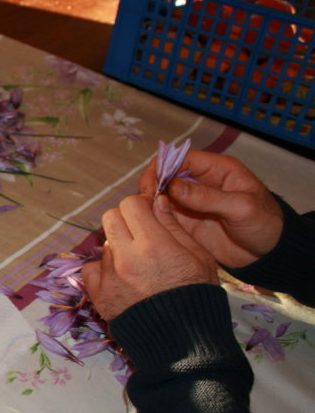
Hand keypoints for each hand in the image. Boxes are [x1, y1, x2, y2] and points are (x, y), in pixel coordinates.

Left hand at [82, 194, 218, 320]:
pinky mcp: (98, 294)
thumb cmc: (197, 296)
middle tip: (140, 233)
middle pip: (111, 217)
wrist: (183, 343)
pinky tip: (120, 277)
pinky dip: (103, 269)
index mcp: (154, 245)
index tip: (149, 214)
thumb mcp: (199, 256)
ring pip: (104, 243)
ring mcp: (109, 276)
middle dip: (125, 220)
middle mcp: (126, 257)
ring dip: (118, 246)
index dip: (141, 205)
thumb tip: (157, 201)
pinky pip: (91, 268)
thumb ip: (174, 226)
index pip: (131, 204)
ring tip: (137, 263)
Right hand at [138, 150, 281, 267]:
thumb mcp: (241, 207)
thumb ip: (207, 197)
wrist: (269, 254)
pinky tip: (147, 222)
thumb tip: (172, 187)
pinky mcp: (185, 220)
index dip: (163, 167)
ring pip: (160, 194)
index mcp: (216, 169)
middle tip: (144, 201)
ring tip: (143, 212)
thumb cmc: (264, 224)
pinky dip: (152, 215)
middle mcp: (199, 182)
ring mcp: (190, 202)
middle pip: (165, 174)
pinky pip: (163, 213)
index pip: (181, 158)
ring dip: (149, 200)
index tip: (153, 185)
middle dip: (152, 184)